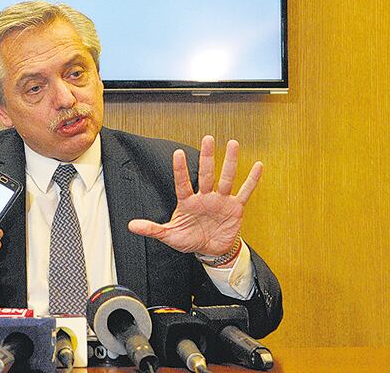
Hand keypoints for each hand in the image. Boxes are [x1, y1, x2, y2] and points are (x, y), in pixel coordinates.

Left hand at [128, 136, 261, 257]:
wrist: (211, 250)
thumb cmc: (189, 240)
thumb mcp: (170, 235)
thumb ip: (153, 229)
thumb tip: (131, 226)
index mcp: (187, 202)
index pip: (182, 183)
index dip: (180, 169)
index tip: (177, 153)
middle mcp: (205, 197)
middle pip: (206, 174)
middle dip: (207, 157)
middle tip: (208, 138)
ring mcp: (221, 200)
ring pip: (226, 178)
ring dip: (230, 162)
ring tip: (233, 143)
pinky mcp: (235, 207)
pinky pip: (245, 192)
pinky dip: (252, 180)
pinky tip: (258, 166)